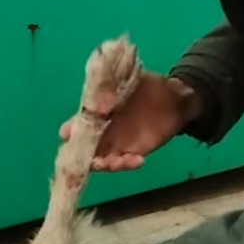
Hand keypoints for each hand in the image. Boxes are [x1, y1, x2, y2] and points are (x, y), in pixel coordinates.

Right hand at [60, 73, 202, 171]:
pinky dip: (127, 164)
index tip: (68, 134)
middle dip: (83, 156)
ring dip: (105, 165)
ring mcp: (115, 144)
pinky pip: (123, 164)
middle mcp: (101, 130)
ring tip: (119, 161)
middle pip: (83, 149)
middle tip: (94, 158)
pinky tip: (139, 160)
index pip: (76, 123)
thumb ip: (114, 87)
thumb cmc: (150, 86)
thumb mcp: (133, 78)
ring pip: (100, 161)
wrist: (175, 100)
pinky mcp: (131, 153)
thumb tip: (102, 105)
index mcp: (96, 111)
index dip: (70, 130)